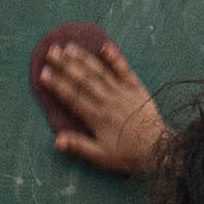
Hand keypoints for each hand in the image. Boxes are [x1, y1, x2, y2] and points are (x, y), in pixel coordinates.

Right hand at [36, 25, 166, 177]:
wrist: (160, 149)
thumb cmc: (128, 155)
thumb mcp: (102, 156)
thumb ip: (79, 146)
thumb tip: (56, 141)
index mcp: (96, 117)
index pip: (72, 96)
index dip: (57, 84)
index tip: (43, 73)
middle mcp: (107, 100)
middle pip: (83, 79)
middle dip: (65, 64)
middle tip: (52, 51)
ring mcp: (123, 92)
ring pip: (100, 71)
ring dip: (84, 58)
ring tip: (69, 46)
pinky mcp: (137, 88)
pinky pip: (124, 70)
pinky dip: (115, 58)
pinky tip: (105, 46)